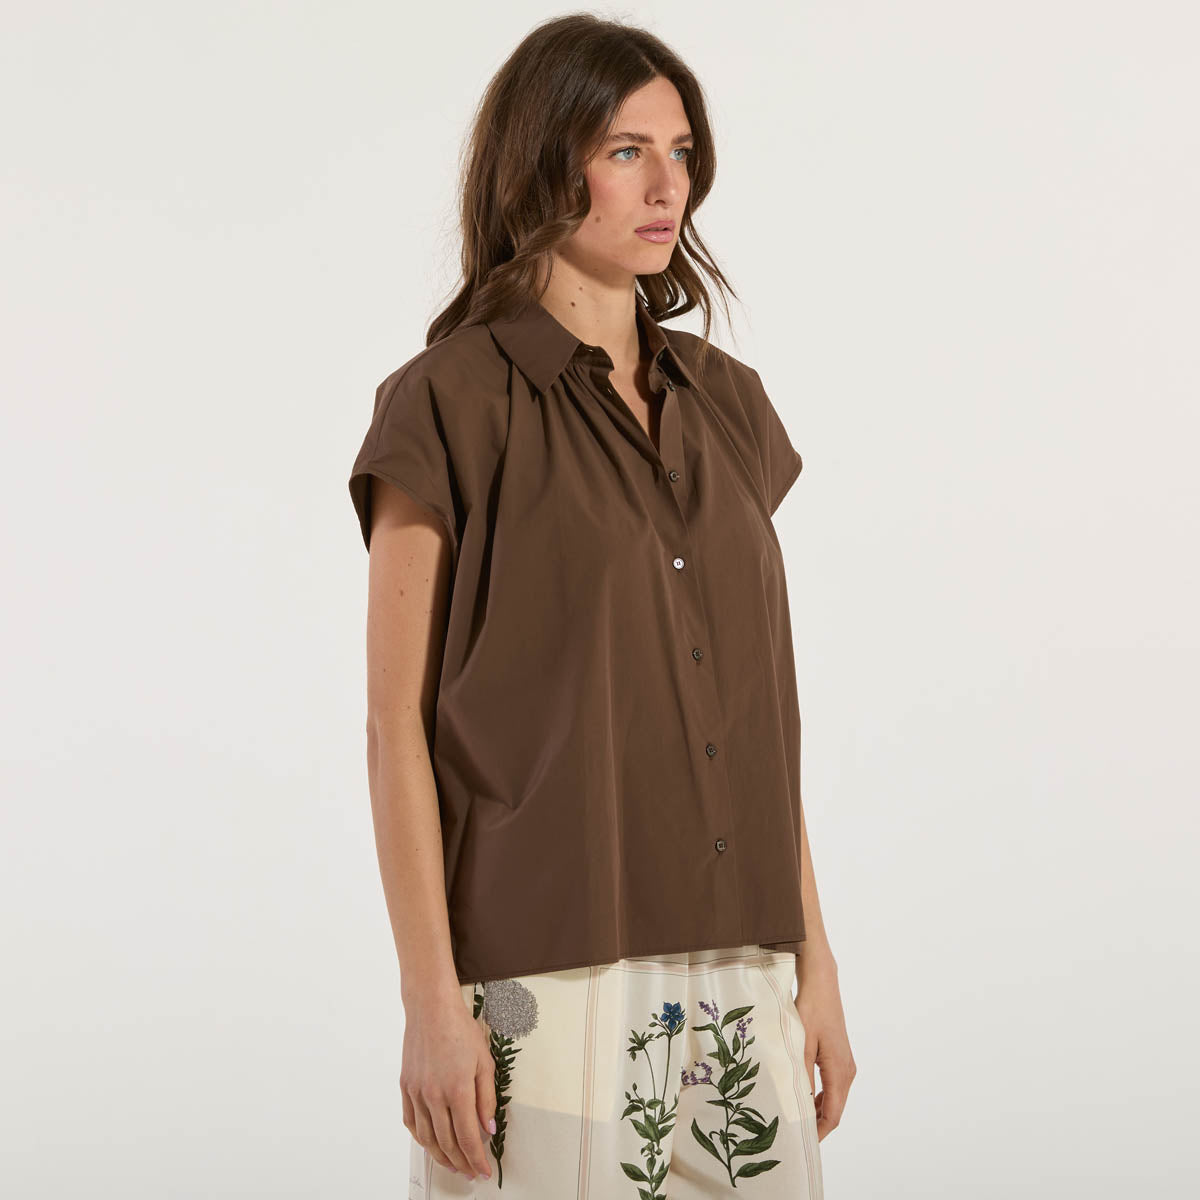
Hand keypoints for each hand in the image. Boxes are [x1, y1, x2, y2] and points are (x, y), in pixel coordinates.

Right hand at [400, 989, 496, 1180]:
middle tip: (471, 1172)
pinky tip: (430, 1144)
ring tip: (453, 1165)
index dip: (477, 1159)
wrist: (431, 1009)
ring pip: (428, 1138)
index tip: (484, 1171)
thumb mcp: (484, 1061)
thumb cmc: (460, 1030)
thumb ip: (487, 1098)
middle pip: (448, 1143)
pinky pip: (411, 1122)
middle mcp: (434, 1095)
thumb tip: (488, 1129)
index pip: (468, 1137)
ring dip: (441, 1156)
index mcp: (458, 1089)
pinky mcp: (405, 1087)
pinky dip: (421, 1139)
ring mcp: (417, 1092)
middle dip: (462, 1163)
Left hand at [795, 948, 855, 1140]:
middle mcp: (847, 1071)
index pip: (833, 1115)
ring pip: (833, 1098)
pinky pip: (831, 1085)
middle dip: (816, 1124)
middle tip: (792, 1133)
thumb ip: (801, 1076)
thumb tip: (797, 1105)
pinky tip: (801, 1095)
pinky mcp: (839, 1056)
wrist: (822, 982)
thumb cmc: (811, 1008)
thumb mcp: (801, 1043)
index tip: (801, 1144)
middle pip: (834, 1110)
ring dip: (816, 1110)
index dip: (818, 1133)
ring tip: (793, 1117)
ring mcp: (845, 1064)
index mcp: (840, 1072)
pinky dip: (819, 1096)